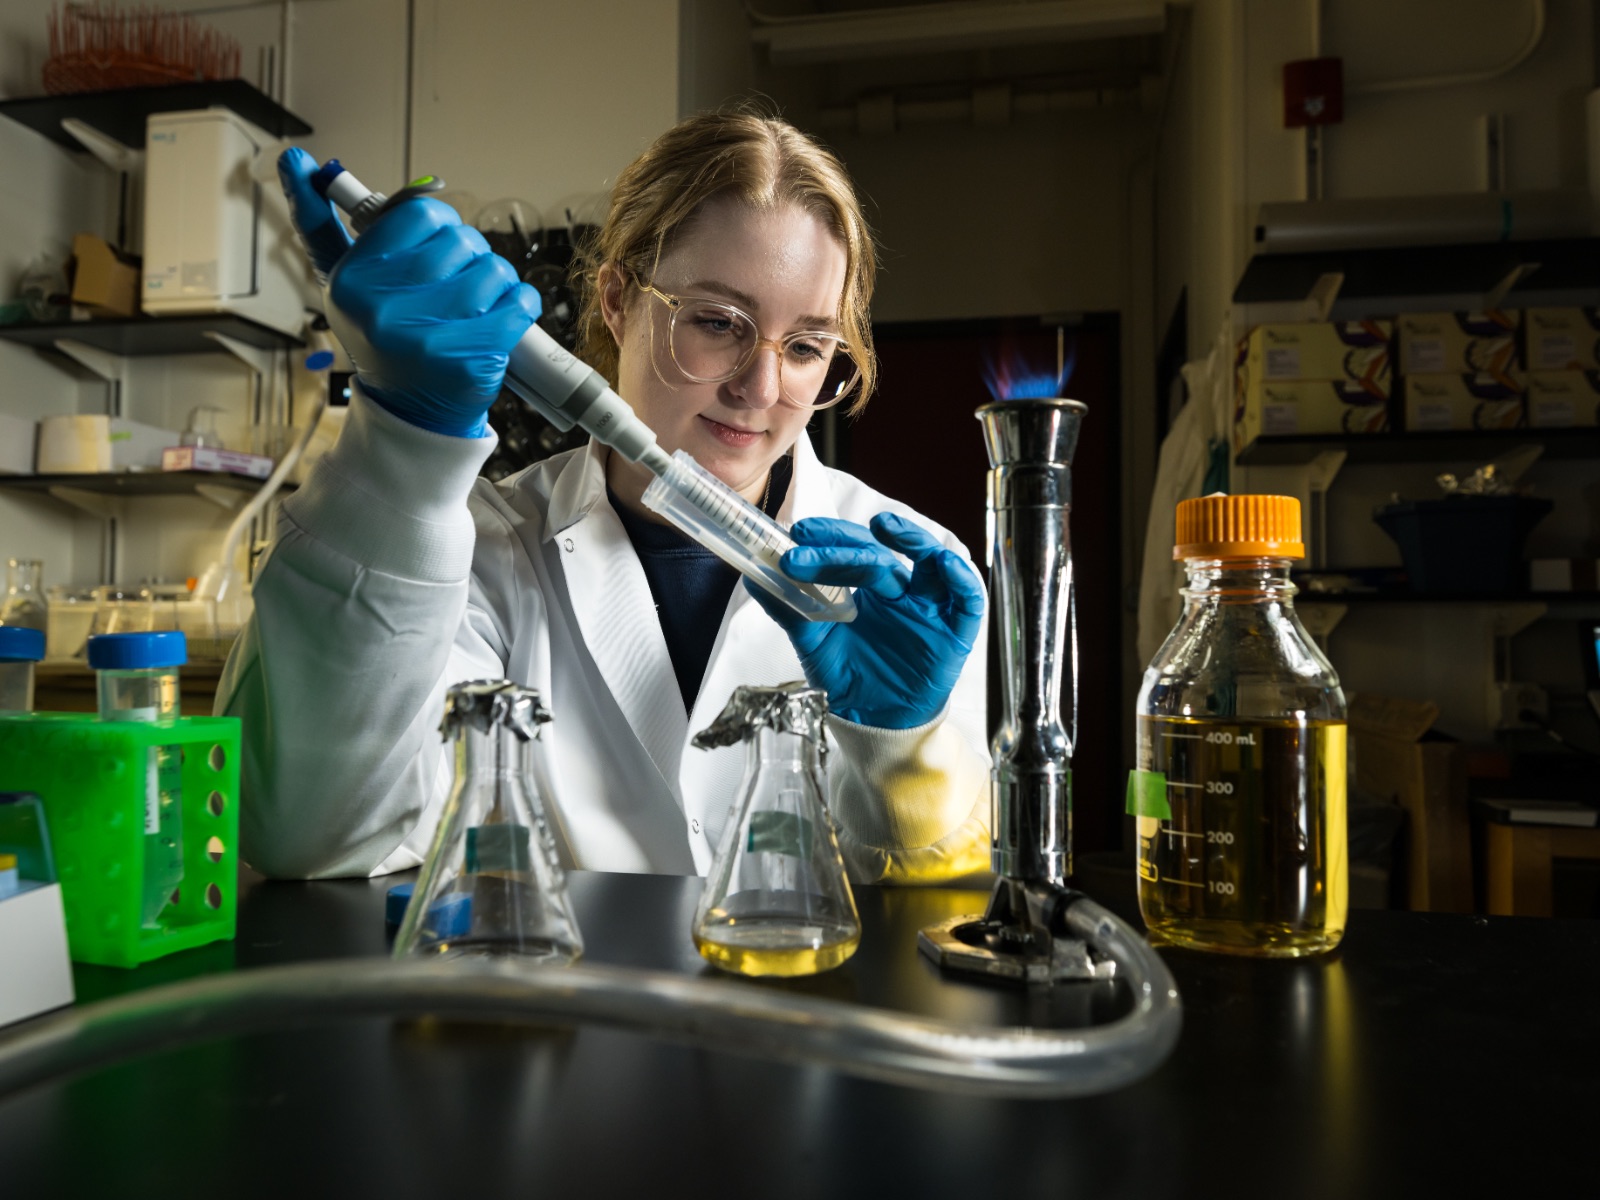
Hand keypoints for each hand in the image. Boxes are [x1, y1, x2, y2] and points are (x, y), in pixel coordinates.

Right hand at [277, 147, 540, 438]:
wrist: (411, 413)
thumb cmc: (385, 338)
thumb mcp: (347, 282)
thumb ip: (320, 222)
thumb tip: (294, 159)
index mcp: (353, 281)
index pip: (420, 212)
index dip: (440, 226)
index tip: (436, 249)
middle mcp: (385, 309)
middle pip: (461, 239)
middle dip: (469, 257)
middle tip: (456, 288)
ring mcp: (430, 337)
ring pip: (494, 269)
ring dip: (497, 283)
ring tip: (477, 308)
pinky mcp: (472, 359)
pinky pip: (520, 301)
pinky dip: (521, 304)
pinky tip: (503, 319)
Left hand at [745, 514, 984, 729]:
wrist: (875, 724)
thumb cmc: (850, 679)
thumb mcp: (814, 643)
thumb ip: (789, 610)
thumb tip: (753, 578)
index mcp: (868, 589)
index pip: (852, 551)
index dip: (830, 539)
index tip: (799, 533)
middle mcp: (901, 591)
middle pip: (881, 556)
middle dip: (848, 544)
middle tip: (813, 537)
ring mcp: (929, 608)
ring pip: (931, 561)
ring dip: (913, 539)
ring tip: (886, 527)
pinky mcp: (956, 632)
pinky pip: (968, 599)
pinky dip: (960, 579)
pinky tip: (943, 564)